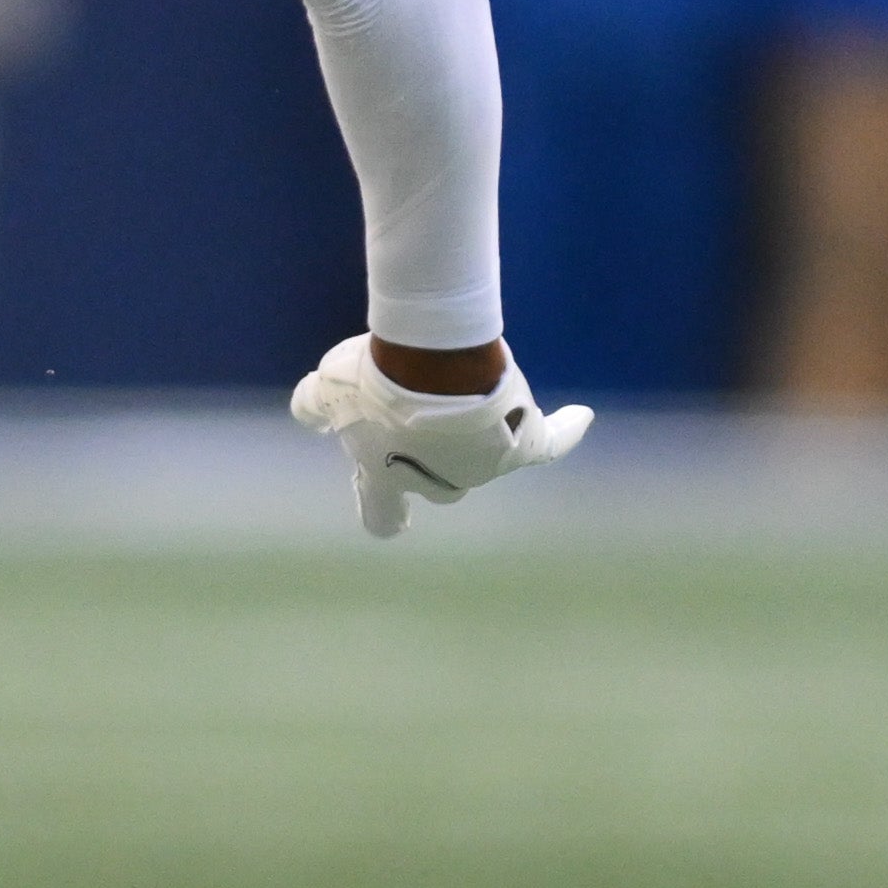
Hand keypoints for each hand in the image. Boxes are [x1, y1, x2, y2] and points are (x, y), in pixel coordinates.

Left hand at [288, 333, 591, 538]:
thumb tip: (306, 411)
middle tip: (421, 406)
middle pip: (437, 484)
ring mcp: (482, 469)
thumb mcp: (325, 388)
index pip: (381, 517)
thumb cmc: (373, 380)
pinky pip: (548, 441)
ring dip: (476, 425)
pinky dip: (564, 430)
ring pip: (482, 457)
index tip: (391, 520)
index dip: (383, 512)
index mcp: (387, 482)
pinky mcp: (523, 444)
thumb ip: (311, 405)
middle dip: (430, 454)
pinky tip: (581, 418)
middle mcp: (437, 485)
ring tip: (464, 375)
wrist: (432, 366)